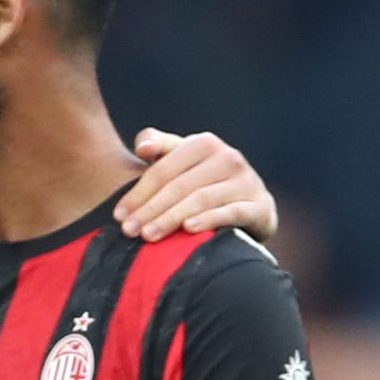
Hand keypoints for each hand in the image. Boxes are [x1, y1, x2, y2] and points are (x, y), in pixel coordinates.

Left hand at [115, 130, 277, 241]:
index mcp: (204, 143)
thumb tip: (141, 148)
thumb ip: (159, 147)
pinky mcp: (260, 206)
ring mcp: (247, 181)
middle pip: (179, 186)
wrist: (252, 206)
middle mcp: (228, 157)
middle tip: (130, 231)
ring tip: (149, 236)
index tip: (118, 215)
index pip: (163, 169)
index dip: (138, 192)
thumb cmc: (205, 182)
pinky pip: (231, 213)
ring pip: (201, 199)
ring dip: (171, 218)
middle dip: (151, 209)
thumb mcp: (182, 160)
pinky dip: (209, 220)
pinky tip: (188, 230)